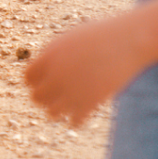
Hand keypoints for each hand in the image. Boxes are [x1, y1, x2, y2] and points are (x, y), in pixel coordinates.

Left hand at [24, 16, 153, 126]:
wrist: (129, 40)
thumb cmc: (101, 36)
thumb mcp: (71, 39)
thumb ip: (53, 56)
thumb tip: (41, 74)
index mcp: (49, 56)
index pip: (28, 78)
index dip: (36, 81)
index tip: (47, 82)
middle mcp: (56, 74)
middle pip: (37, 97)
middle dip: (46, 97)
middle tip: (59, 95)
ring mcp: (72, 89)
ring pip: (52, 113)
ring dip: (59, 110)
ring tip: (70, 105)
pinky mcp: (90, 102)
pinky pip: (74, 121)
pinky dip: (77, 119)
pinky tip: (84, 112)